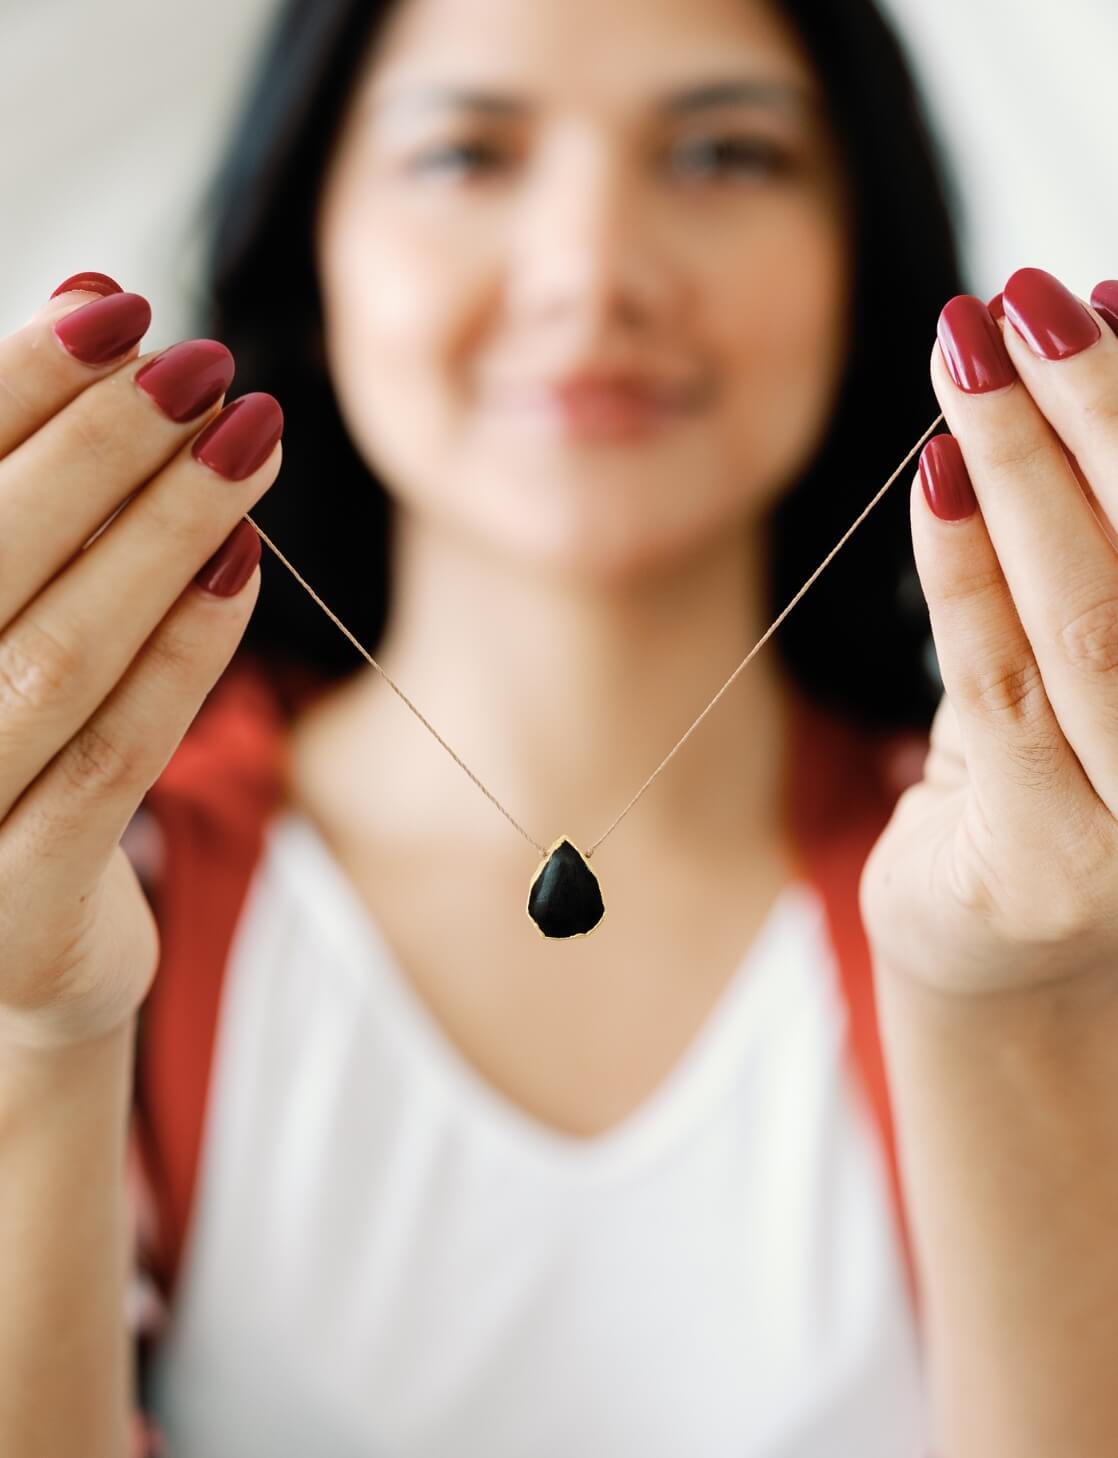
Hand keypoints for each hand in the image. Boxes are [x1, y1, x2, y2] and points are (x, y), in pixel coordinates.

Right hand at [0, 274, 282, 1051]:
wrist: (15, 935)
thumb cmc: (9, 730)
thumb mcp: (7, 591)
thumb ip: (31, 466)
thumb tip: (92, 297)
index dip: (15, 388)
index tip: (120, 309)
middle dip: (105, 448)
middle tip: (208, 368)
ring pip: (58, 654)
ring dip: (164, 536)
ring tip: (253, 446)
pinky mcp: (14, 904)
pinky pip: (117, 757)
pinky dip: (186, 653)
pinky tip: (246, 565)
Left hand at [860, 268, 1117, 998]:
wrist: (1002, 944)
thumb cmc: (1055, 770)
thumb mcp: (1094, 646)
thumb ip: (1099, 535)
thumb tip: (1088, 336)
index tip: (1103, 289)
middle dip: (1101, 410)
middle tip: (1032, 296)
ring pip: (1092, 614)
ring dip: (1028, 465)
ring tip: (971, 350)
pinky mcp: (1052, 860)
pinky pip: (998, 683)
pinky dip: (966, 567)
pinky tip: (939, 467)